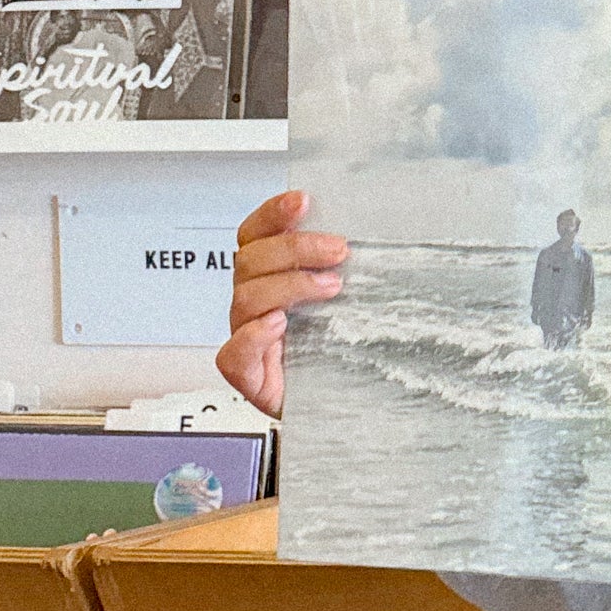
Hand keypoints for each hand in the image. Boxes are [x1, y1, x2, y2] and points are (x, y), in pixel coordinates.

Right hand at [216, 191, 346, 419]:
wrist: (337, 409)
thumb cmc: (339, 356)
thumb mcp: (350, 306)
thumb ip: (349, 273)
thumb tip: (377, 238)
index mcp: (270, 279)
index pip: (256, 236)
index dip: (273, 214)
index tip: (304, 200)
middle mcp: (253, 306)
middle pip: (250, 261)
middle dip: (295, 249)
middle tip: (338, 251)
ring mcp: (247, 339)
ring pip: (246, 299)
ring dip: (289, 286)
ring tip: (329, 288)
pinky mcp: (249, 377)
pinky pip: (233, 353)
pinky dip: (254, 335)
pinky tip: (277, 326)